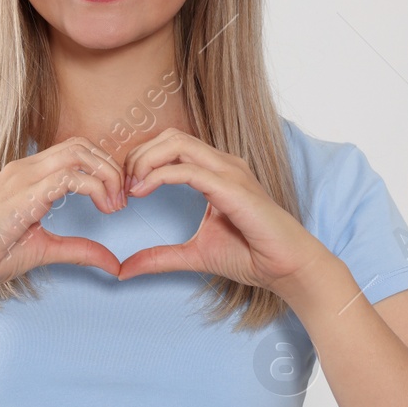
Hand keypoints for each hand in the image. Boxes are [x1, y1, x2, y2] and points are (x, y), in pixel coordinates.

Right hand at [0, 136, 126, 289]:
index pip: (74, 151)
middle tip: (122, 199)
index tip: (116, 199)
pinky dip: (93, 187)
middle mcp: (25, 168)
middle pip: (80, 145)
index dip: (102, 168)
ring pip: (77, 153)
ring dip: (105, 174)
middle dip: (110, 167)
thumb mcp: (45, 250)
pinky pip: (67, 177)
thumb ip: (80, 250)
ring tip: (114, 203)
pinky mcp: (23, 195)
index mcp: (27, 175)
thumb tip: (114, 263)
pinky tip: (102, 207)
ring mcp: (22, 178)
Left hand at [117, 128, 329, 294]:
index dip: (141, 161)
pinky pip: (188, 170)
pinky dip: (159, 176)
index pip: (171, 146)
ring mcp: (230, 172)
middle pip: (170, 136)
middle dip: (138, 155)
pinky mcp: (232, 188)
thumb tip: (123, 269)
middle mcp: (223, 164)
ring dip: (145, 161)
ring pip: (176, 143)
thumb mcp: (192, 255)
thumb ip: (159, 257)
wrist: (286, 268)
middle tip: (121, 186)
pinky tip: (143, 192)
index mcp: (215, 172)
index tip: (124, 189)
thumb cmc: (251, 256)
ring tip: (130, 187)